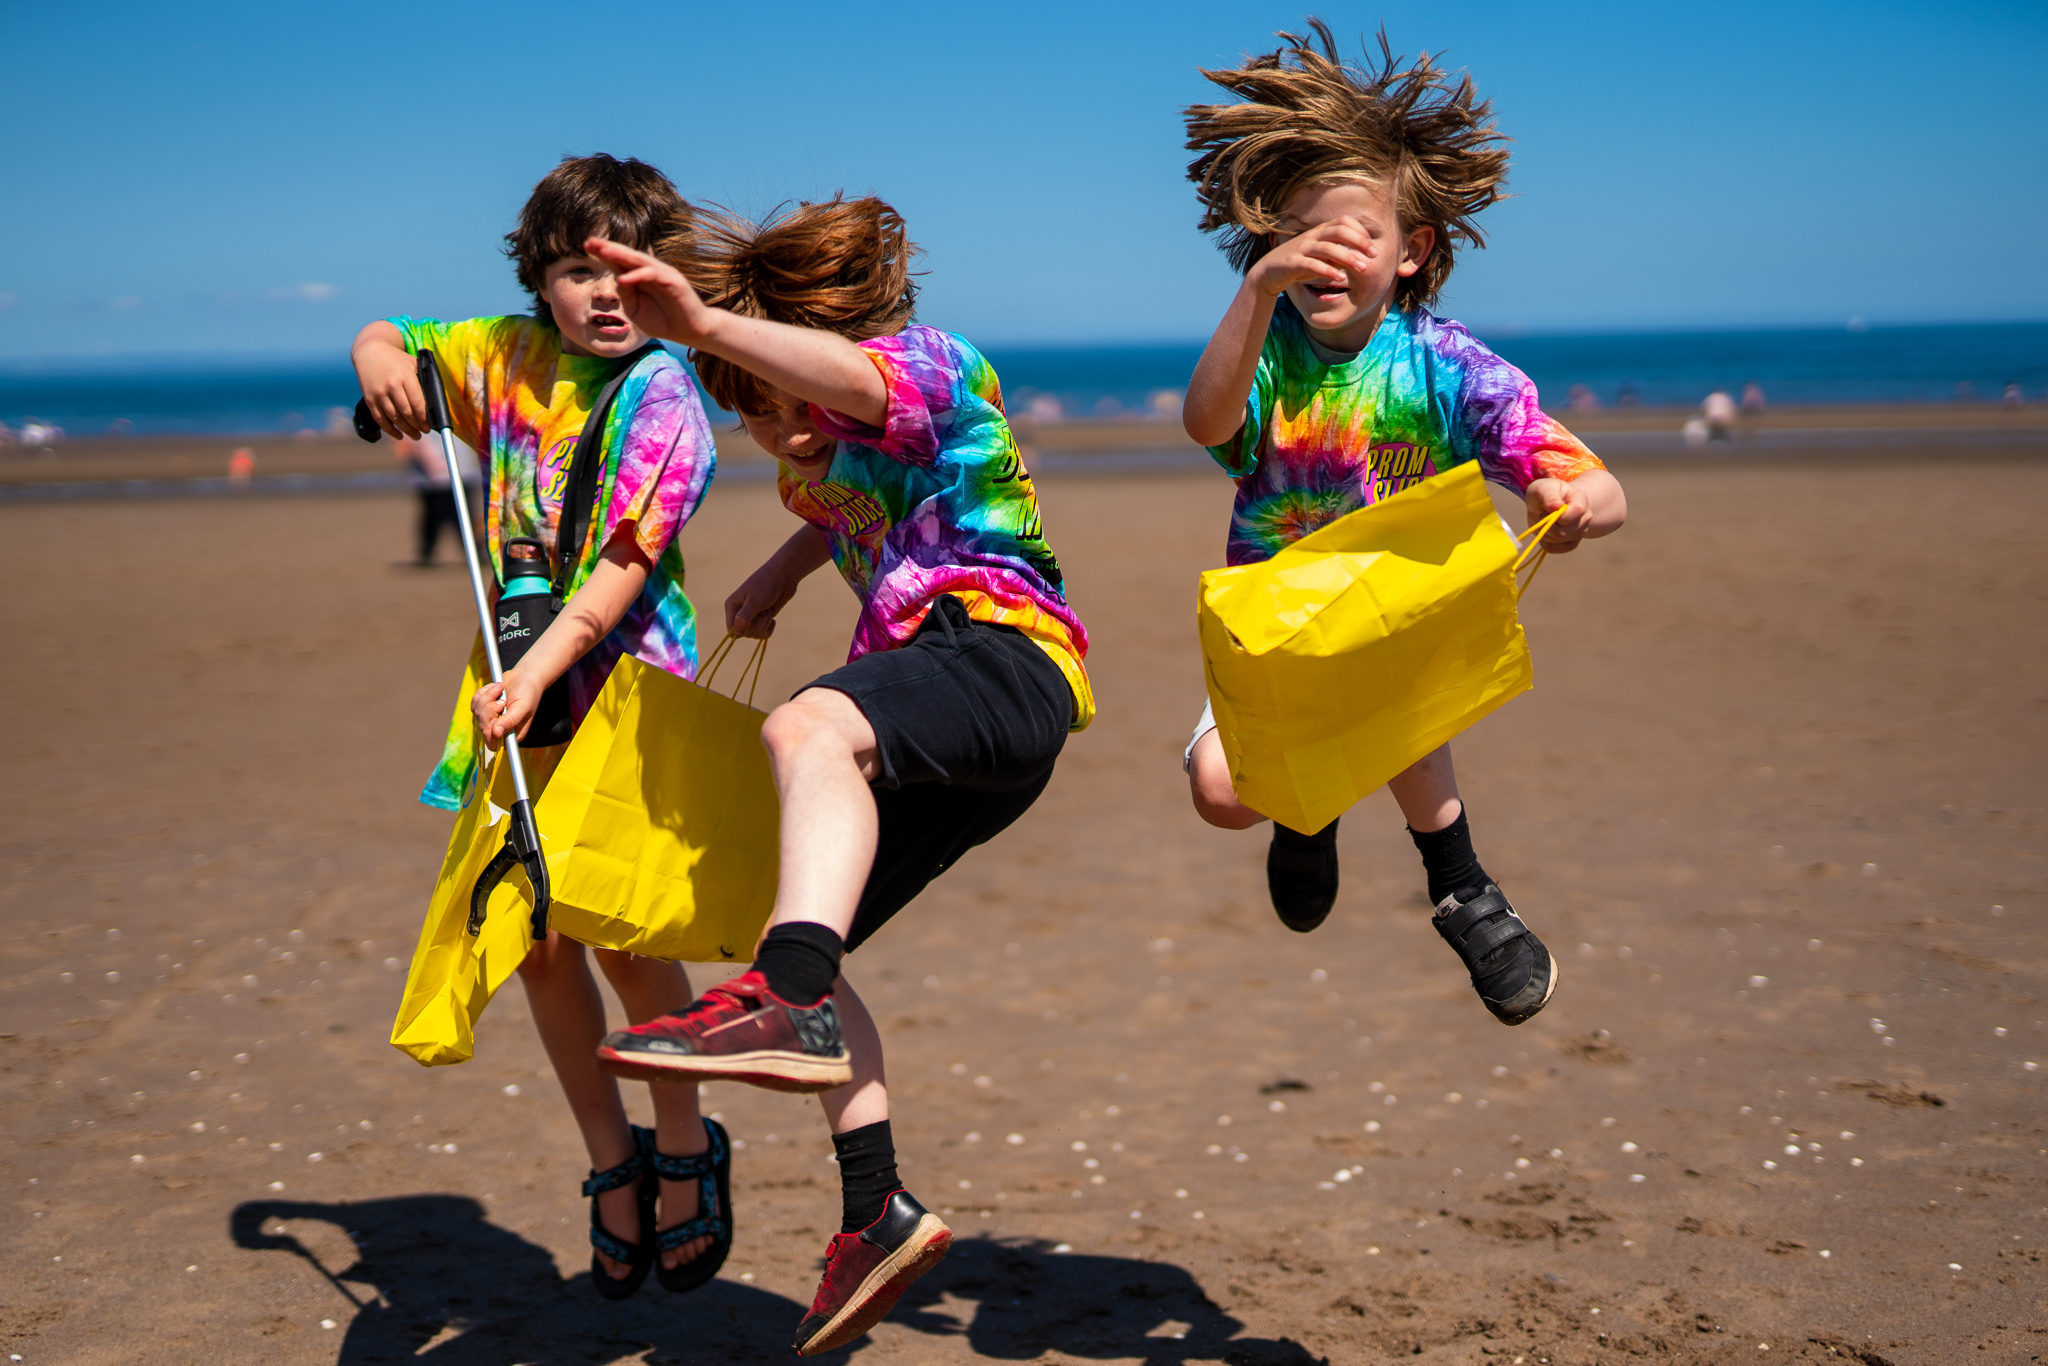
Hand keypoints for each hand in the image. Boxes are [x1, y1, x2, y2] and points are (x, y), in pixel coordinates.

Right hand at [351, 328, 427, 439]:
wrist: (370, 352)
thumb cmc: (397, 360)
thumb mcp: (413, 363)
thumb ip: (425, 379)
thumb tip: (436, 402)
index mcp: (405, 376)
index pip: (418, 402)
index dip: (425, 418)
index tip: (430, 425)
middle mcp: (392, 385)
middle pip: (407, 413)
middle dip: (417, 426)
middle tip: (425, 431)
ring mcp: (379, 393)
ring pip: (394, 418)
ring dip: (406, 430)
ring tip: (415, 435)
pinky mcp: (369, 399)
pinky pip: (380, 419)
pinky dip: (390, 430)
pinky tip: (399, 435)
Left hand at [473, 669, 542, 745]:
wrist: (524, 676)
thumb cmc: (528, 693)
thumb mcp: (522, 708)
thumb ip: (509, 721)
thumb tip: (496, 733)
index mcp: (512, 734)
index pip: (494, 744)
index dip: (490, 733)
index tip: (496, 718)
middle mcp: (500, 728)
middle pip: (483, 727)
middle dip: (489, 711)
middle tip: (502, 701)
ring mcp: (490, 718)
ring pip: (477, 713)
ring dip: (487, 698)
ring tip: (501, 690)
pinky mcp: (483, 707)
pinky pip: (474, 703)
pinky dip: (483, 693)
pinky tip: (495, 688)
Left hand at [582, 236, 716, 348]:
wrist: (691, 331)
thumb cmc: (663, 321)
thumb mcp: (636, 310)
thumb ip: (626, 295)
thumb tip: (618, 279)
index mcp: (640, 277)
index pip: (619, 261)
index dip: (604, 253)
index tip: (586, 245)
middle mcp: (650, 271)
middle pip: (627, 256)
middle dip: (608, 248)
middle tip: (590, 241)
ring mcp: (663, 274)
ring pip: (640, 260)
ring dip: (621, 255)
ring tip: (603, 251)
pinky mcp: (674, 281)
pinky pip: (653, 275)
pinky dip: (638, 276)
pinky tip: (623, 278)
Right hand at [725, 558, 802, 639]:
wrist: (784, 576)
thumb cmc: (767, 584)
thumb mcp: (755, 601)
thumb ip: (744, 617)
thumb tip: (735, 634)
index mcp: (732, 607)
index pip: (731, 630)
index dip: (743, 630)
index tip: (752, 620)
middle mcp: (739, 613)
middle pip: (745, 633)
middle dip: (758, 624)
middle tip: (764, 609)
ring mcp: (751, 617)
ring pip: (755, 634)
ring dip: (764, 624)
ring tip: (767, 609)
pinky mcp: (762, 619)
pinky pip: (763, 633)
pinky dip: (769, 628)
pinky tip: (773, 619)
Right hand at [1248, 218, 1375, 299]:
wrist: (1269, 272)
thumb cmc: (1300, 264)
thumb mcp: (1321, 257)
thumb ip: (1338, 254)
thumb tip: (1360, 257)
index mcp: (1319, 231)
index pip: (1343, 222)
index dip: (1360, 231)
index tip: (1372, 247)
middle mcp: (1311, 236)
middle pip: (1338, 230)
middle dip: (1359, 241)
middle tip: (1374, 255)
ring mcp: (1301, 248)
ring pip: (1327, 247)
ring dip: (1348, 257)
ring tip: (1363, 268)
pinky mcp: (1292, 263)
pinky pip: (1312, 264)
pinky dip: (1328, 271)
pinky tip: (1340, 279)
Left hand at [1524, 478, 1594, 552]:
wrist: (1544, 504)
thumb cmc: (1544, 492)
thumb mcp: (1543, 487)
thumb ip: (1549, 495)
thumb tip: (1556, 506)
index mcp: (1581, 498)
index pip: (1578, 510)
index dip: (1560, 515)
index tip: (1549, 509)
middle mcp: (1585, 516)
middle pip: (1565, 531)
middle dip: (1547, 524)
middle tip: (1543, 514)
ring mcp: (1580, 531)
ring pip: (1559, 540)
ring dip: (1544, 532)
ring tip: (1545, 520)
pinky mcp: (1572, 543)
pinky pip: (1554, 549)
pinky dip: (1544, 542)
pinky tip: (1544, 532)